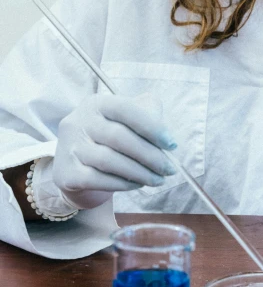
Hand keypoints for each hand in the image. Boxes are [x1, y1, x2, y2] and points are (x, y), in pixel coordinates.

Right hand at [51, 92, 176, 209]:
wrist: (78, 165)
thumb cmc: (111, 138)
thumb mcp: (127, 119)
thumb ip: (147, 114)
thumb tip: (165, 135)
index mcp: (96, 103)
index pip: (126, 109)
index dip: (152, 126)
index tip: (172, 144)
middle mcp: (78, 121)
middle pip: (120, 138)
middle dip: (151, 155)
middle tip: (169, 169)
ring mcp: (69, 148)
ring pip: (110, 161)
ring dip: (140, 173)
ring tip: (158, 179)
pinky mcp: (67, 173)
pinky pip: (99, 180)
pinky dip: (123, 184)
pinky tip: (137, 184)